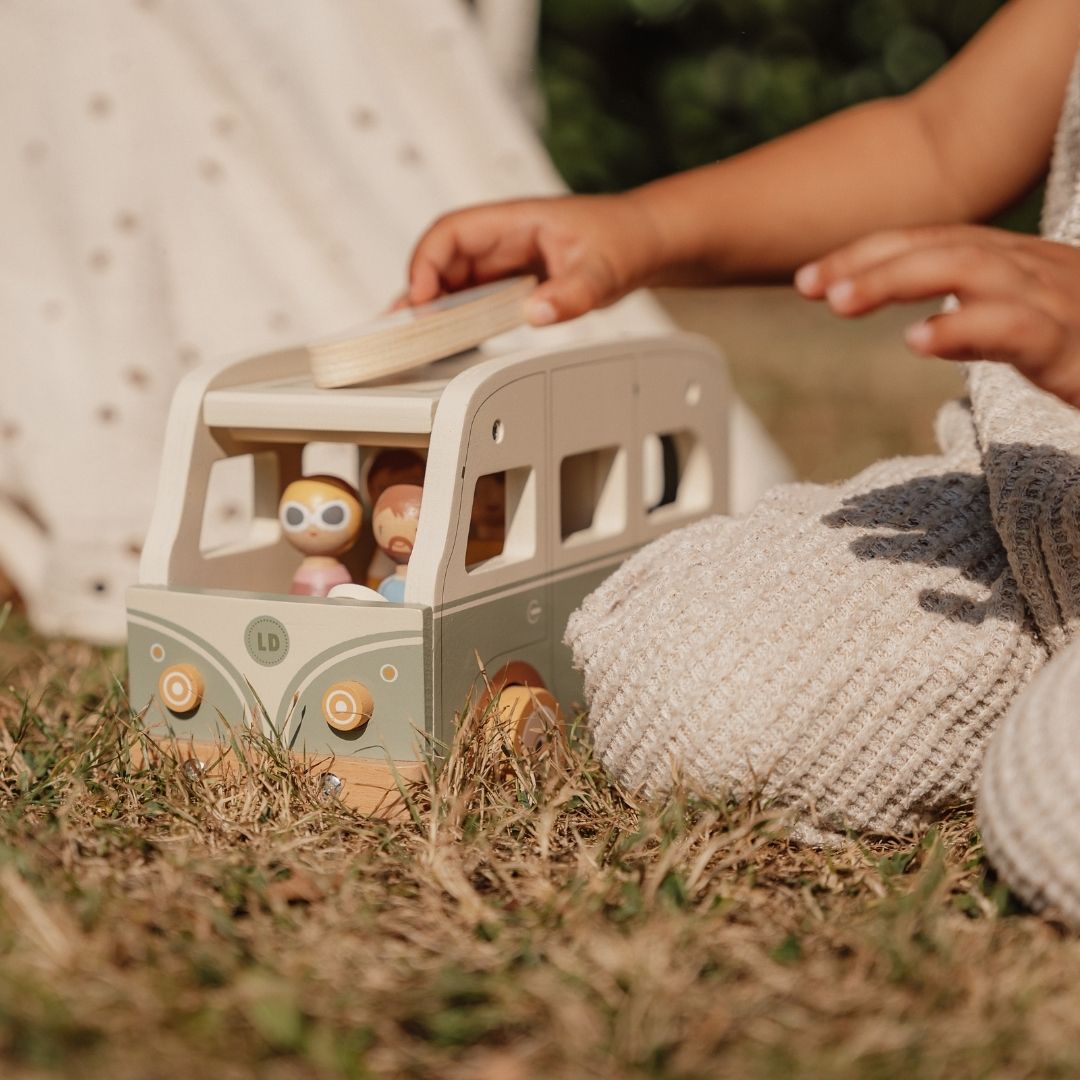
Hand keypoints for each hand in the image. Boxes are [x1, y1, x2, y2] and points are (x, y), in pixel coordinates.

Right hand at [405, 193, 662, 325]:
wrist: (642, 243)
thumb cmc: (622, 240)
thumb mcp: (603, 270)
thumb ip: (572, 293)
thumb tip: (537, 314)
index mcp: (514, 221)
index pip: (452, 232)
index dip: (427, 262)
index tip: (422, 300)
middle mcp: (501, 239)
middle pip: (442, 259)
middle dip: (418, 292)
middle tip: (404, 332)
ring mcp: (503, 261)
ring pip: (452, 279)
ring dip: (431, 307)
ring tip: (411, 340)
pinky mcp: (510, 282)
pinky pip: (471, 296)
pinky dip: (453, 316)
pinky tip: (442, 339)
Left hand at [795, 225, 1079, 407]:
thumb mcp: (1039, 332)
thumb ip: (984, 326)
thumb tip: (928, 330)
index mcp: (1024, 267)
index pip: (937, 242)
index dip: (871, 253)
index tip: (809, 280)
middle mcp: (1041, 271)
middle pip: (944, 245)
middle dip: (869, 260)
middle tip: (807, 287)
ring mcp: (1064, 302)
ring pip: (973, 270)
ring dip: (899, 279)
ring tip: (838, 303)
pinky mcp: (1077, 346)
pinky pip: (1018, 330)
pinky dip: (964, 329)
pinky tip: (916, 342)